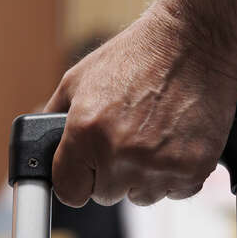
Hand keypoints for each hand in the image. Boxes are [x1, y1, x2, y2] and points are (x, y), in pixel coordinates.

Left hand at [44, 5, 236, 207]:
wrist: (195, 41)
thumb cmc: (138, 56)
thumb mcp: (79, 79)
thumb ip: (54, 118)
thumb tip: (42, 147)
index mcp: (85, 132)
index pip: (69, 191)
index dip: (76, 180)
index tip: (85, 171)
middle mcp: (120, 153)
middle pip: (105, 195)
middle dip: (111, 173)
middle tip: (126, 138)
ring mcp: (158, 164)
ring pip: (141, 196)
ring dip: (144, 175)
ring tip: (153, 135)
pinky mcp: (193, 168)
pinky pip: (176, 192)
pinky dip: (176, 173)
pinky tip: (174, 141)